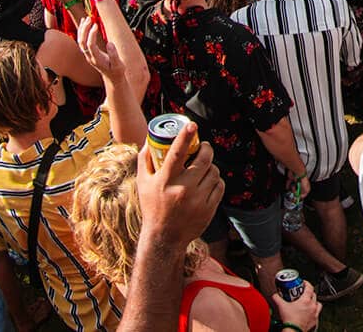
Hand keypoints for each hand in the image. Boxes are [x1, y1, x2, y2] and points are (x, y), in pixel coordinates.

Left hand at [77, 16, 124, 80]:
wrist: (112, 78)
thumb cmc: (117, 71)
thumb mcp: (119, 64)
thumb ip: (114, 54)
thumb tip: (110, 43)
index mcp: (97, 59)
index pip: (90, 45)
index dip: (91, 34)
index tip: (96, 24)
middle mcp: (90, 57)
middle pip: (82, 42)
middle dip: (84, 30)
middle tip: (90, 18)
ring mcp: (88, 55)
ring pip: (80, 41)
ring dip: (82, 30)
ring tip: (87, 18)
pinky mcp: (88, 53)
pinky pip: (82, 41)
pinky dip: (82, 32)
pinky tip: (85, 24)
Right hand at [137, 121, 224, 248]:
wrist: (164, 238)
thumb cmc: (152, 207)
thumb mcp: (143, 183)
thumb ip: (145, 160)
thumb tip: (150, 139)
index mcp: (165, 181)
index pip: (176, 154)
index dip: (185, 137)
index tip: (192, 124)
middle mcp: (182, 189)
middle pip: (204, 159)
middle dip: (206, 148)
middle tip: (203, 147)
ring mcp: (197, 200)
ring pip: (214, 172)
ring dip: (211, 166)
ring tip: (204, 167)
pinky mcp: (209, 209)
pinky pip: (219, 186)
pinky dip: (216, 181)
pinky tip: (208, 182)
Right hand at [275, 282, 320, 330]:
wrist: (293, 331)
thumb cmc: (290, 320)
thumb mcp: (282, 306)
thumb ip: (277, 299)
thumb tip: (275, 295)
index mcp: (306, 300)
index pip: (309, 287)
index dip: (306, 283)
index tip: (303, 283)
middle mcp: (312, 306)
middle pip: (314, 295)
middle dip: (309, 292)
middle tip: (303, 293)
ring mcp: (314, 314)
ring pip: (318, 304)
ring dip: (314, 302)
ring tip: (309, 303)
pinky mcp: (315, 321)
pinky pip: (317, 314)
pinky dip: (314, 312)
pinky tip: (310, 313)